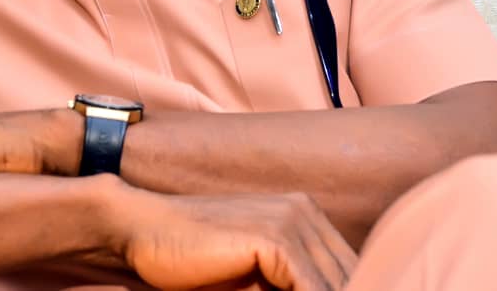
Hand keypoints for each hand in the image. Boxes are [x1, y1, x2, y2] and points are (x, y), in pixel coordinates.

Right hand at [119, 190, 355, 290]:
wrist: (143, 231)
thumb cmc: (191, 263)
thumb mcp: (254, 280)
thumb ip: (289, 285)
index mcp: (306, 217)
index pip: (349, 272)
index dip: (353, 290)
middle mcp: (305, 212)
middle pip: (348, 278)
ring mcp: (291, 221)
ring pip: (334, 286)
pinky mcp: (273, 238)